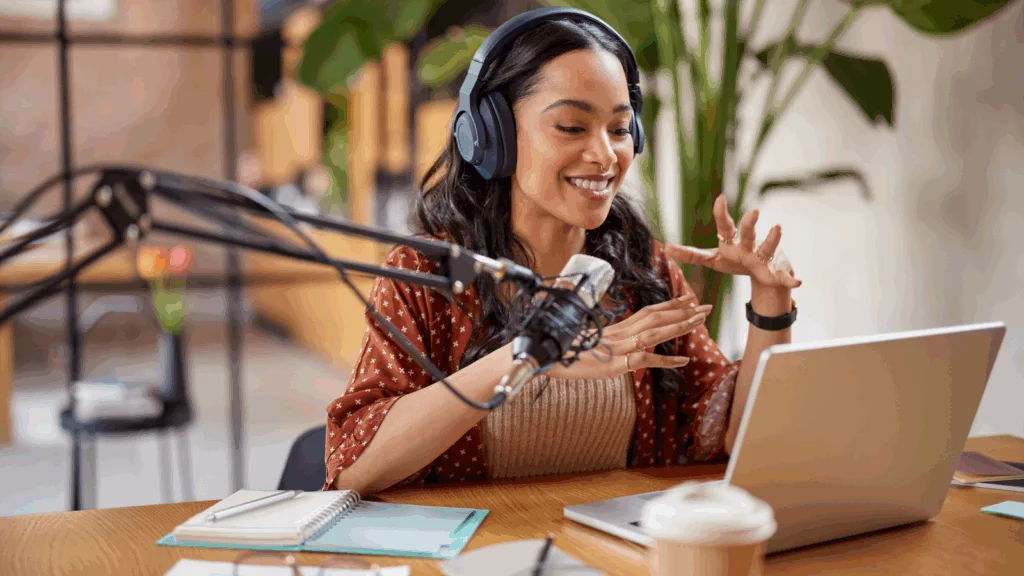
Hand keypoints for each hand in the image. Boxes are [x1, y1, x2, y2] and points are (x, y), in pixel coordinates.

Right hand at [546, 294, 711, 379]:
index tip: (687, 299)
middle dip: (682, 311)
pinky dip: (666, 360)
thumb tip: (612, 343)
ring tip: (700, 320)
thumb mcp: (587, 346)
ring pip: (654, 332)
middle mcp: (619, 334)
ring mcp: (618, 347)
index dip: (669, 306)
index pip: (647, 312)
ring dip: (679, 326)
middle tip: (705, 305)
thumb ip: (603, 343)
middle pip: (656, 318)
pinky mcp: (615, 363)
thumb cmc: (561, 351)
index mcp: (615, 329)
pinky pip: (645, 359)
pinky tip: (684, 361)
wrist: (542, 356)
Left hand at [664, 195, 801, 289]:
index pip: (725, 225)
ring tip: (777, 227)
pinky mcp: (774, 273)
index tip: (721, 198)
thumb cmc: (736, 261)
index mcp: (732, 241)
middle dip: (750, 223)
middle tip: (753, 211)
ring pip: (767, 247)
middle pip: (748, 233)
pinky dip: (790, 280)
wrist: (763, 275)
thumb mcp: (713, 258)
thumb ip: (691, 254)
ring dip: (773, 238)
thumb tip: (666, 248)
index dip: (722, 213)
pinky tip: (798, 282)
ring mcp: (763, 258)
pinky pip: (782, 277)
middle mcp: (748, 246)